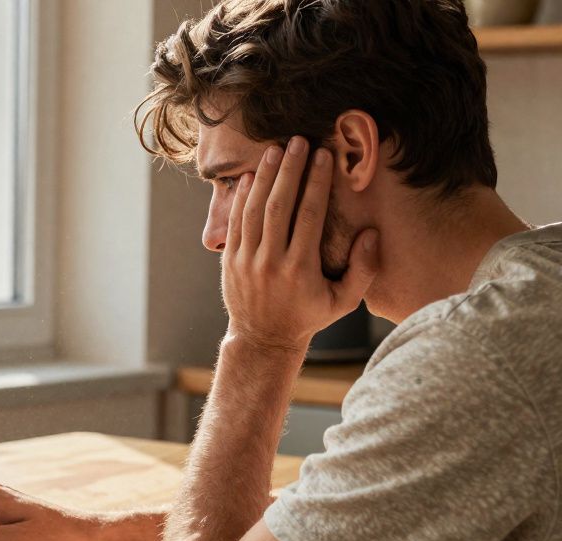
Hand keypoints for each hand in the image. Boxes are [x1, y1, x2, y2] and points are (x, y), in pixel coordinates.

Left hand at [222, 136, 379, 353]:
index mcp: (301, 269)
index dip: (316, 182)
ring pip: (255, 210)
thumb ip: (363, 269)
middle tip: (299, 141)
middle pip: (279, 206)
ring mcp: (246, 260)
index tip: (324, 156)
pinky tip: (253, 175)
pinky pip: (236, 222)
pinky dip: (242, 197)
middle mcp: (271, 262)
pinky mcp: (230, 260)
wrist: (263, 338)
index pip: (309, 215)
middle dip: (290, 170)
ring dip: (266, 177)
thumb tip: (372, 233)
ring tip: (276, 150)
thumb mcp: (344, 301)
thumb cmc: (309, 316)